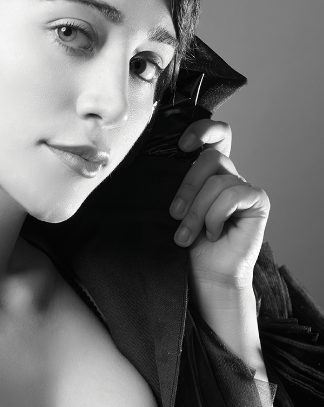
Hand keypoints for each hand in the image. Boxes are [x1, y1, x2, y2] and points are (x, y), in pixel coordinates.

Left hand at [170, 118, 269, 303]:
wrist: (205, 277)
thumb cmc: (186, 246)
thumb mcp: (171, 210)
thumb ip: (170, 184)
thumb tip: (149, 164)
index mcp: (207, 172)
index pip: (215, 135)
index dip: (203, 130)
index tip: (182, 145)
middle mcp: (227, 176)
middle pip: (211, 157)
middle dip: (187, 187)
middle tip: (173, 214)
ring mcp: (243, 188)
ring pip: (217, 180)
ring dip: (197, 211)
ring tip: (186, 236)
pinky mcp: (257, 202)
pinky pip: (234, 194)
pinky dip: (216, 215)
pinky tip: (213, 233)